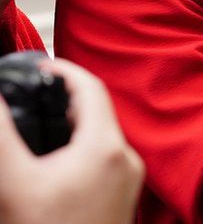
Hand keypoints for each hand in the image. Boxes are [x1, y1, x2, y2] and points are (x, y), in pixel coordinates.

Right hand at [0, 58, 144, 223]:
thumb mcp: (13, 183)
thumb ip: (2, 134)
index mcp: (107, 147)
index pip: (90, 87)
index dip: (61, 69)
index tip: (35, 65)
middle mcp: (126, 160)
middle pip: (94, 111)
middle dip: (60, 98)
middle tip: (27, 93)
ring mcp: (127, 183)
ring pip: (97, 137)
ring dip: (67, 125)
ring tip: (33, 122)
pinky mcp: (120, 201)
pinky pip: (99, 160)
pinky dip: (75, 149)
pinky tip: (47, 160)